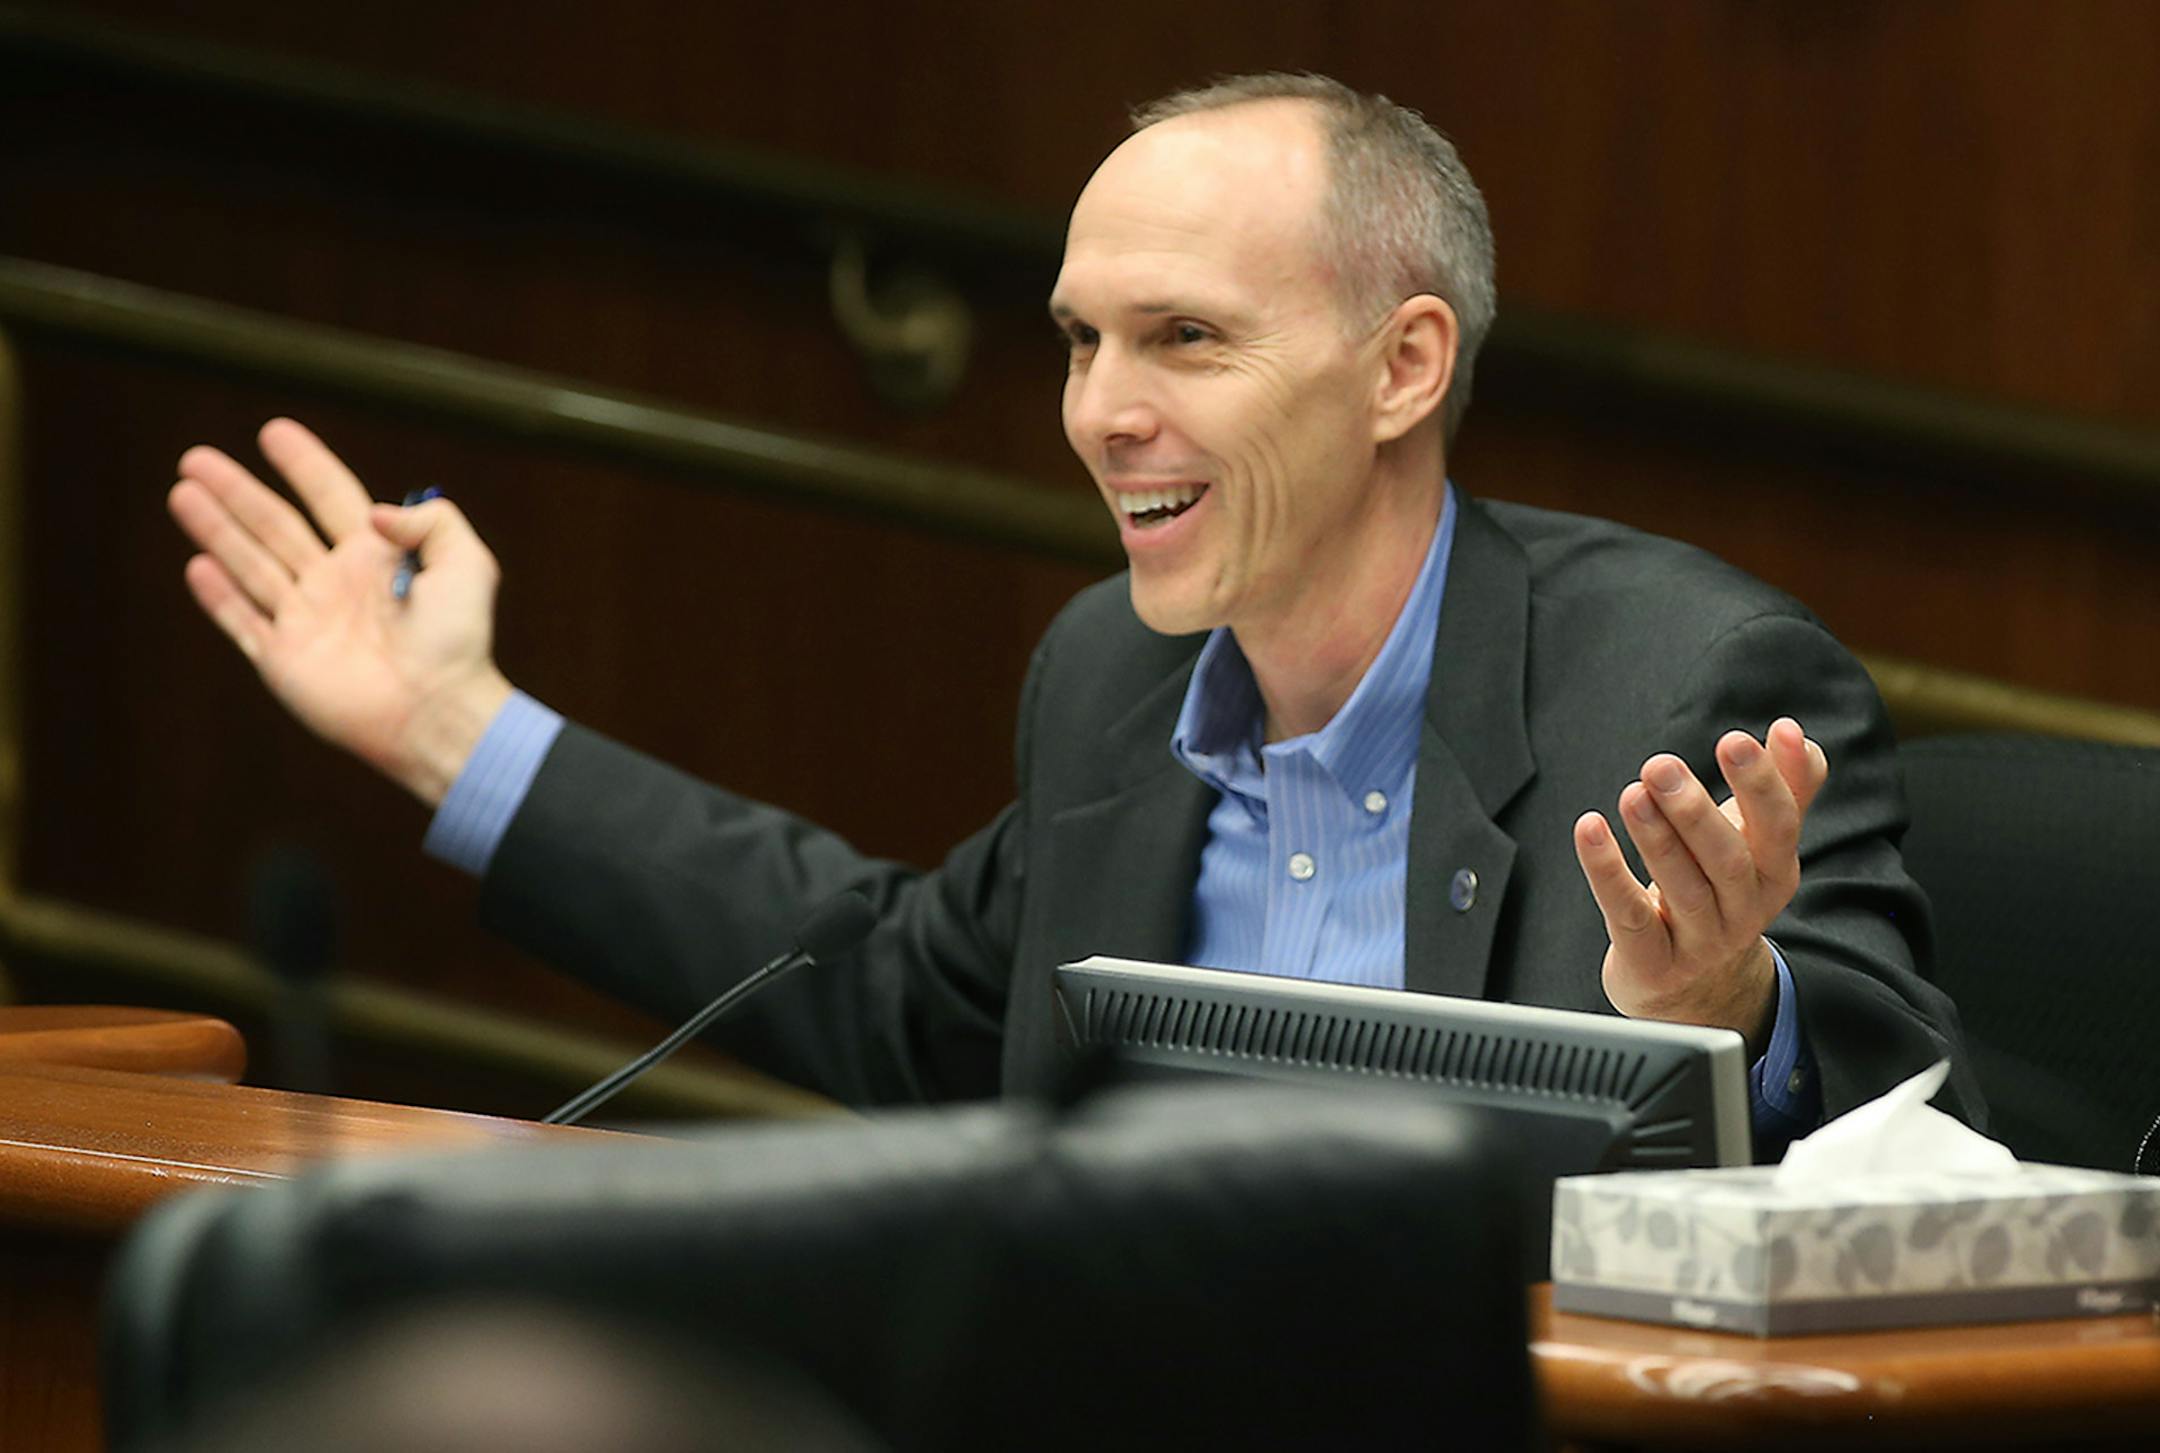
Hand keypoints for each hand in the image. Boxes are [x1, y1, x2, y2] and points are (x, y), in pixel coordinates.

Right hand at [168, 418, 511, 805]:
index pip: (331, 497)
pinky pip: (243, 621)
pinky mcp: (285, 660)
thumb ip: (431, 522)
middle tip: (196, 459)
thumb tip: (374, 512)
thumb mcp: (468, 565)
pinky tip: (197, 566)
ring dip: (216, 530)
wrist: (438, 710)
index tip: (274, 431)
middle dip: (237, 492)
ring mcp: (306, 622)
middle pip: (276, 526)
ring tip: (183, 492)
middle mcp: (335, 584)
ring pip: (250, 565)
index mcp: (375, 558)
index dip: (304, 464)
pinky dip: (219, 596)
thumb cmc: (459, 641)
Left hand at [1571, 718, 1827, 1053]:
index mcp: (1775, 873)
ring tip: (1632, 794)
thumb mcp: (1757, 845)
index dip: (1762, 784)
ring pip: (1681, 888)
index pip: (1778, 826)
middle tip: (1660, 765)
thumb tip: (1792, 732)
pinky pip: (1628, 915)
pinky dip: (1607, 871)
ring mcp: (1699, 942)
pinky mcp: (1652, 962)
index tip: (1737, 740)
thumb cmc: (1722, 893)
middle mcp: (1743, 910)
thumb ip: (1784, 788)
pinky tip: (1589, 829)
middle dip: (1694, 811)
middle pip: (1726, 860)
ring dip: (1655, 838)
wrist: (1698, 990)